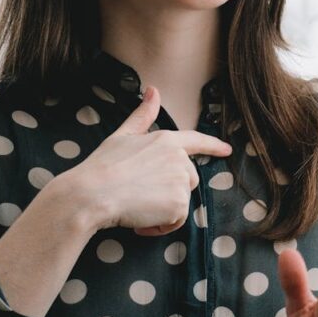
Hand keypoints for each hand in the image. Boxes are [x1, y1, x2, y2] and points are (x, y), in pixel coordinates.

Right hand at [66, 86, 232, 235]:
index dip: (213, 146)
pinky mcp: (179, 203)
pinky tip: (141, 221)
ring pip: (181, 201)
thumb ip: (143, 116)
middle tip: (139, 193)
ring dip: (163, 210)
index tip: (226, 150)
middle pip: (188, 179)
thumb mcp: (122, 136)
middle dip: (168, 190)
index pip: (196, 141)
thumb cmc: (102, 166)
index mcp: (166, 140)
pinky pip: (176, 221)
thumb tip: (153, 90)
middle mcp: (179, 159)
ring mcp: (181, 181)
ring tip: (138, 207)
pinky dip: (161, 226)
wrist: (91, 194)